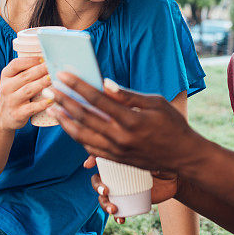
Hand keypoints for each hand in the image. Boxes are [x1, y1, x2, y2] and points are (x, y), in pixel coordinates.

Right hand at [0, 57, 52, 131]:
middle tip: (54, 66)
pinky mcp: (18, 114)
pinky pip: (31, 108)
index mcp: (6, 75)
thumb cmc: (13, 95)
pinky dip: (42, 104)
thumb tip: (48, 59)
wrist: (0, 118)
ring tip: (54, 79)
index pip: (16, 64)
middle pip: (25, 76)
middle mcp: (7, 87)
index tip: (44, 58)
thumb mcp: (12, 81)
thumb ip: (25, 71)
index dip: (31, 60)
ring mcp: (12, 101)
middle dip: (41, 70)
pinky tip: (52, 100)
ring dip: (42, 83)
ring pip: (29, 90)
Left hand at [50, 74, 203, 172]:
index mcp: (131, 120)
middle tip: (50, 88)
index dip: (78, 86)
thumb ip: (128, 95)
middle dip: (64, 100)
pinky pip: (90, 148)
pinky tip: (69, 125)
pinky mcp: (116, 160)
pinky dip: (77, 135)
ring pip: (82, 135)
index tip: (63, 75)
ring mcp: (117, 151)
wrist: (183, 156)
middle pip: (84, 117)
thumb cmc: (173, 125)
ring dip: (64, 120)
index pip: (97, 99)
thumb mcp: (156, 103)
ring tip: (52, 107)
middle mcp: (121, 137)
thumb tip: (105, 83)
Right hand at [84, 155, 179, 223]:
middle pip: (98, 182)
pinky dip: (117, 217)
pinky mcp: (128, 203)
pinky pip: (118, 212)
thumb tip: (141, 163)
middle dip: (98, 187)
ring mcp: (121, 191)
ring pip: (105, 199)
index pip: (101, 160)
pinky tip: (121, 219)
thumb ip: (149, 155)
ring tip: (114, 209)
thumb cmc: (162, 162)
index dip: (91, 160)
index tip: (88, 165)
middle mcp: (116, 177)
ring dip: (104, 205)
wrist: (173, 180)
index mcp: (118, 162)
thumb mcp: (155, 155)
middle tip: (106, 192)